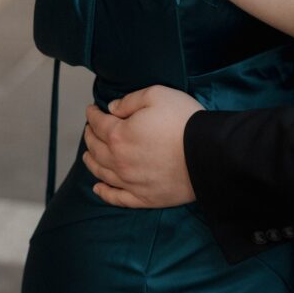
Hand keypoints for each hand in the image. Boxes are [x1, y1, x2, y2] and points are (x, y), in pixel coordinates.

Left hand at [83, 86, 203, 207]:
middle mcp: (119, 161)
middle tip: (90, 129)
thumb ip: (130, 100)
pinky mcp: (143, 197)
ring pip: (102, 173)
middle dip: (90, 136)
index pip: (98, 124)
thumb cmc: (183, 120)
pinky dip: (104, 193)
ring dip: (91, 162)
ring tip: (87, 155)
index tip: (92, 110)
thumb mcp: (157, 95)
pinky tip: (98, 188)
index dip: (93, 115)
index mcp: (119, 135)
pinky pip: (117, 198)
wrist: (206, 152)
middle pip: (96, 149)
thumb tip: (112, 108)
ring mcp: (130, 182)